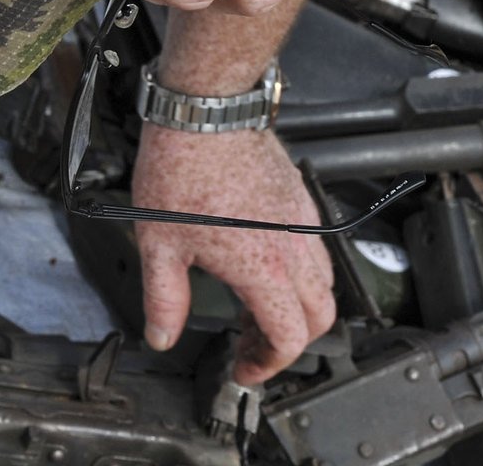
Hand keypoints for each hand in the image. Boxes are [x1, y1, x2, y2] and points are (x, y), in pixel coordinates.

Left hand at [130, 125, 336, 383]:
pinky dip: (302, 275)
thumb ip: (164, 300)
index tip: (243, 368)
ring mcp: (302, 222)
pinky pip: (318, 251)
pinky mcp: (301, 200)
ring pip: (324, 284)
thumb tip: (162, 335)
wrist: (206, 114)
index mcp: (261, 268)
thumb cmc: (184, 169)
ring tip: (254, 309)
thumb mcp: (158, 246)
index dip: (268, 365)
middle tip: (250, 345)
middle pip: (319, 316)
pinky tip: (265, 269)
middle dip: (288, 342)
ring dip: (297, 308)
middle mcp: (293, 248)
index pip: (288, 336)